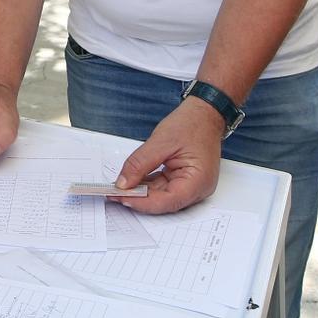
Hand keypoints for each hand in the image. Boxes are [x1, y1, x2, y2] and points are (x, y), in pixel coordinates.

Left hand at [113, 97, 224, 213]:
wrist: (204, 115)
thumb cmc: (191, 124)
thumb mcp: (160, 142)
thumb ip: (139, 163)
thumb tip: (123, 183)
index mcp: (198, 181)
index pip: (166, 201)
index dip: (141, 202)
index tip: (120, 197)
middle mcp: (197, 189)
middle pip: (163, 202)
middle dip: (137, 198)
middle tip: (113, 193)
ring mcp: (191, 186)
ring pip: (160, 196)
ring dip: (140, 192)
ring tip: (118, 187)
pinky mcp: (183, 180)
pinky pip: (162, 187)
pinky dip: (146, 185)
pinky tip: (131, 181)